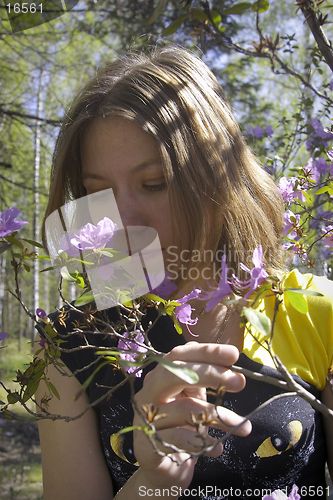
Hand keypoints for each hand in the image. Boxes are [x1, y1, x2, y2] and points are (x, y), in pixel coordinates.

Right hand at [132, 341, 250, 489]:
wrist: (162, 466)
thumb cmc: (182, 424)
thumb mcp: (194, 397)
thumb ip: (206, 381)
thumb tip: (232, 367)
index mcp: (161, 374)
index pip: (181, 355)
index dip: (206, 352)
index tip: (234, 354)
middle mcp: (150, 390)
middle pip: (175, 374)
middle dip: (209, 374)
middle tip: (239, 382)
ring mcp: (145, 416)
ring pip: (183, 409)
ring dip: (217, 416)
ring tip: (243, 425)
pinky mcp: (147, 444)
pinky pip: (179, 440)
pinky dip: (203, 444)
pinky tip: (218, 447)